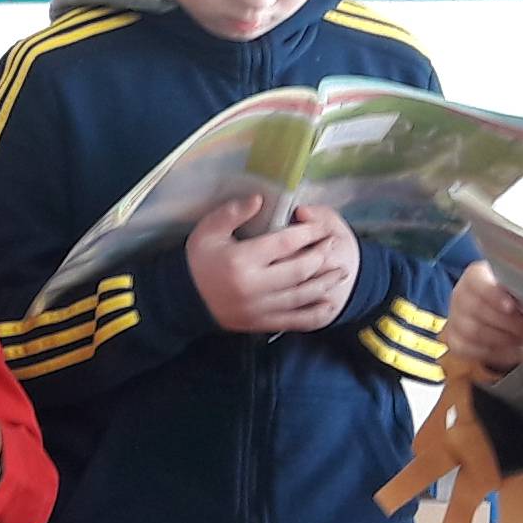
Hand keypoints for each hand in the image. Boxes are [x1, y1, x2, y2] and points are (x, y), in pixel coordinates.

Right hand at [185, 197, 356, 333]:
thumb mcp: (208, 230)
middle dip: (320, 256)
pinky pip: (294, 321)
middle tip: (332, 245)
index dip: (307, 233)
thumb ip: (233, 212)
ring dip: (324, 283)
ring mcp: (259, 308)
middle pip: (299, 270)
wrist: (182, 300)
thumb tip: (260, 199)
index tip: (320, 227)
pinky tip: (328, 306)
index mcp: (242, 260)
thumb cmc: (197, 260)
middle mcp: (254, 286)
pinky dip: (314, 315)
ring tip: (340, 272)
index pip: (284, 244)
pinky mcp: (261, 323)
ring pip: (301, 296)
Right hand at [446, 263, 522, 377]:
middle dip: (508, 323)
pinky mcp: (455, 341)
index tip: (512, 306)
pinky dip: (494, 353)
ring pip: (475, 333)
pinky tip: (512, 351)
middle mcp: (460, 296)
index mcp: (475, 277)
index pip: (477, 282)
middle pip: (478, 310)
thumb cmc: (511, 295)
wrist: (493, 311)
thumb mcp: (517, 285)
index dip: (493, 295)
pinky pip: (471, 350)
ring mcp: (455, 319)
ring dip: (504, 339)